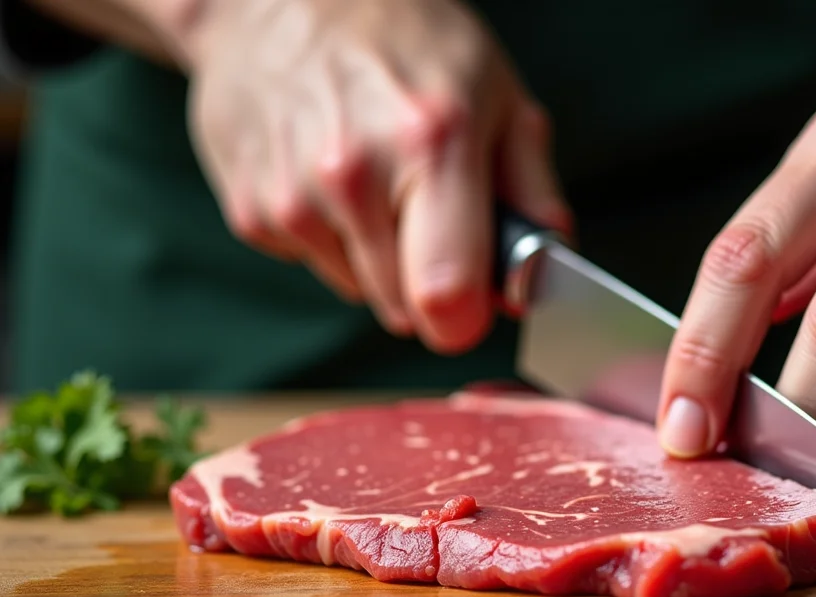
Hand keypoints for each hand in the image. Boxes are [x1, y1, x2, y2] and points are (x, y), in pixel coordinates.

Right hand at [185, 0, 571, 350]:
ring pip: (360, 291)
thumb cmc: (402, 40)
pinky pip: (313, 264)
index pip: (446, 293)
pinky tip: (327, 177)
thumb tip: (545, 273)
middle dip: (427, 282)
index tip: (473, 303)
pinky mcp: (250, 211)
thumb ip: (533, 191)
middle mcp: (355, 173)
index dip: (468, 317)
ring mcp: (294, 195)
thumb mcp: (496, 93)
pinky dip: (330, 237)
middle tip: (427, 212)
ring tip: (375, 180)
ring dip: (378, 258)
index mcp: (431, 141)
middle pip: (405, 308)